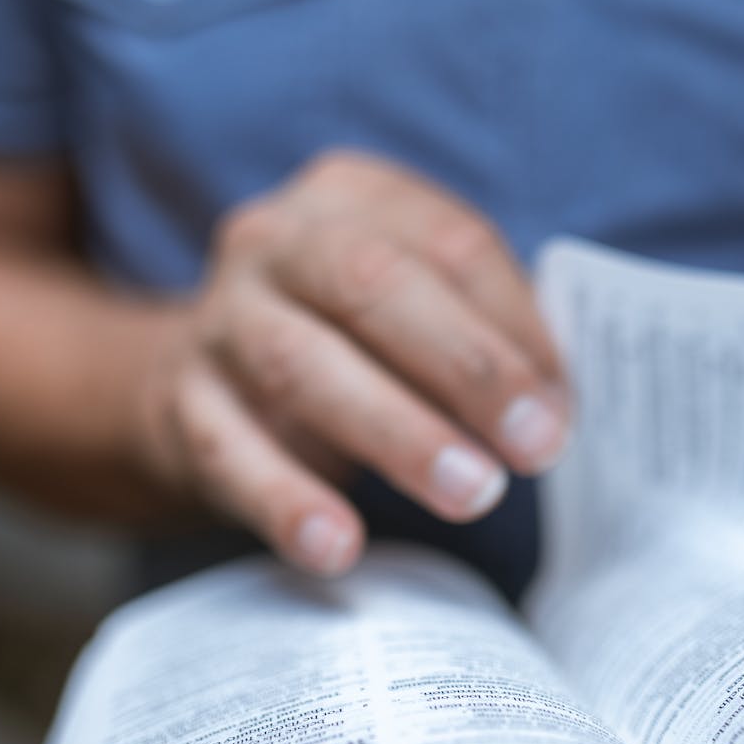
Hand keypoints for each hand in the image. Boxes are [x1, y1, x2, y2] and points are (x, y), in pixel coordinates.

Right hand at [142, 149, 569, 574]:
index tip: (562, 401)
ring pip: (302, 366)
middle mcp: (273, 241)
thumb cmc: (348, 337)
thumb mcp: (413, 306)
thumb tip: (553, 404)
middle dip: (467, 367)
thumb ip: (482, 331)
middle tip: (537, 447)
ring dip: (398, 433)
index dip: (514, 321)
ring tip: (472, 493)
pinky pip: (231, 455)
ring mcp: (218, 321)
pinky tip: (340, 547)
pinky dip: (287, 504)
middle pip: (373, 285)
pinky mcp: (181, 406)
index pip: (448, 242)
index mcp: (350, 196)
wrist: (198, 377)